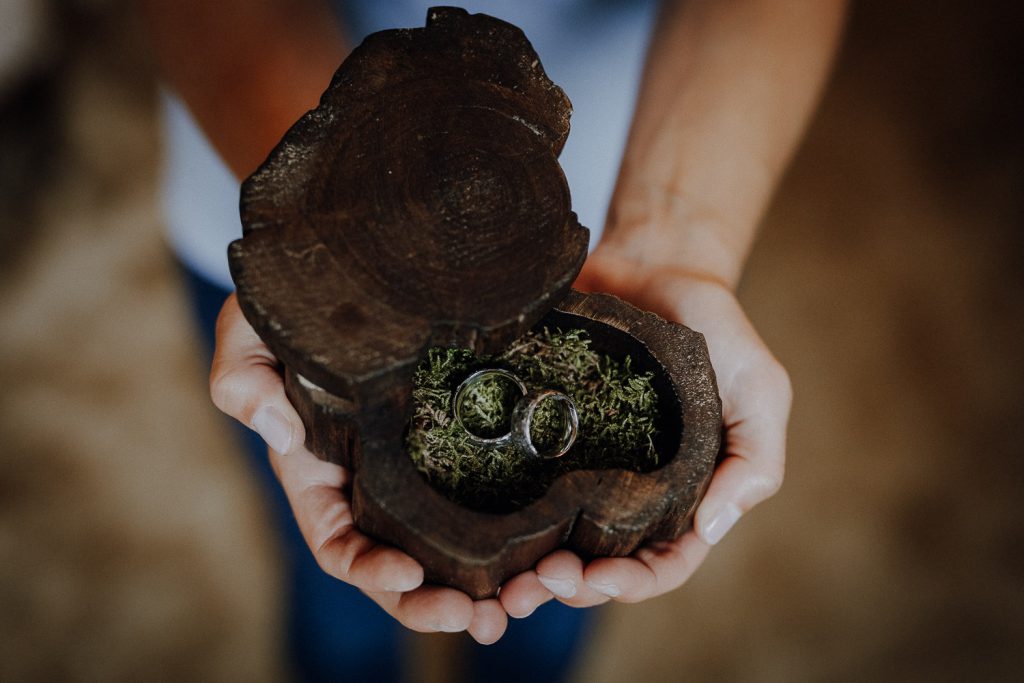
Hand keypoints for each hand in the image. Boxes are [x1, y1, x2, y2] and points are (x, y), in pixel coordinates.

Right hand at [209, 294, 508, 643]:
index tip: (410, 570)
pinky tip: (541, 547)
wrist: (342, 266)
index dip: (369, 569)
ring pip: (445, 543)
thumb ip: (244, 380)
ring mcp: (415, 464)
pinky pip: (482, 495)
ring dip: (478, 582)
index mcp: (318, 473)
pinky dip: (508, 531)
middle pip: (398, 562)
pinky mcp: (456, 439)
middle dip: (432, 601)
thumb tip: (279, 433)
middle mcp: (368, 480)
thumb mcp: (248, 333)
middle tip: (480, 618)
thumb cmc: (284, 306)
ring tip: (518, 603)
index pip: (338, 543)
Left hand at [497, 246, 791, 613]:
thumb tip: (713, 527)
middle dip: (567, 585)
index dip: (629, 584)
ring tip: (499, 576)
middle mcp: (626, 488)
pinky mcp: (540, 429)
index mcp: (681, 493)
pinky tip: (470, 520)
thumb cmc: (720, 331)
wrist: (658, 264)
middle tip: (532, 583)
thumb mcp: (761, 390)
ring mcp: (579, 462)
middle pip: (597, 561)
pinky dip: (494, 509)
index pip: (660, 563)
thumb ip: (756, 459)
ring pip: (550, 534)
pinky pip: (514, 477)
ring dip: (525, 566)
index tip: (594, 577)